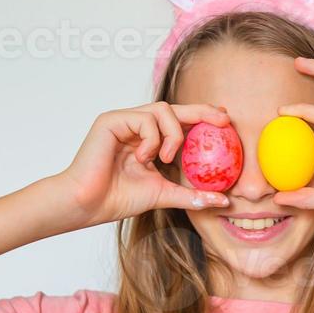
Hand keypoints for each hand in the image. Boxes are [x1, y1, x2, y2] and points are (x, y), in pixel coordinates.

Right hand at [59, 102, 231, 225]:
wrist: (87, 204)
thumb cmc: (117, 198)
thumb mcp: (164, 194)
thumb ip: (192, 194)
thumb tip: (224, 201)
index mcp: (147, 140)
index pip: (179, 122)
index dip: (203, 118)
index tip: (226, 122)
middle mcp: (136, 126)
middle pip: (174, 108)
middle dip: (202, 111)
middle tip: (224, 119)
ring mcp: (123, 121)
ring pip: (162, 110)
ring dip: (174, 134)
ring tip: (168, 158)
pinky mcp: (111, 120)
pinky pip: (145, 119)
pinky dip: (152, 139)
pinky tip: (143, 158)